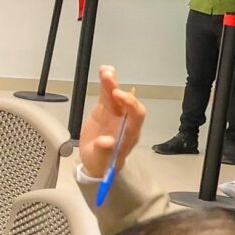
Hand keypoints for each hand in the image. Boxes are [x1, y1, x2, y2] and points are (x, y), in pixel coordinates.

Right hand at [77, 63, 145, 179]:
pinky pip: (107, 95)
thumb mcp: (101, 161)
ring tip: (105, 71)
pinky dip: (106, 84)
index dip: (130, 104)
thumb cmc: (102, 163)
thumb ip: (104, 151)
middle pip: (128, 103)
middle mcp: (126, 121)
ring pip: (117, 96)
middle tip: (109, 80)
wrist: (96, 161)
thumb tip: (106, 141)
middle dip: (120, 91)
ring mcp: (116, 114)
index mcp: (129, 133)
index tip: (117, 96)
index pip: (137, 115)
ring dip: (112, 83)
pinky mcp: (106, 110)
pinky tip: (104, 71)